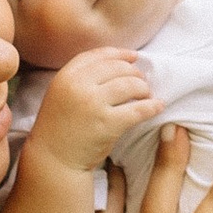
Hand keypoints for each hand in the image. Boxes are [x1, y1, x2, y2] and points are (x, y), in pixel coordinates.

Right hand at [29, 45, 159, 176]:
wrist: (54, 159)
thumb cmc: (61, 127)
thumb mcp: (62, 93)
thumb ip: (83, 78)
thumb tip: (121, 61)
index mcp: (66, 76)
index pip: (98, 55)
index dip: (119, 53)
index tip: (133, 56)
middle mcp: (78, 86)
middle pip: (117, 68)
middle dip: (134, 73)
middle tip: (142, 82)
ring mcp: (93, 104)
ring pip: (130, 85)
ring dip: (143, 88)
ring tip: (146, 95)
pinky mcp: (107, 124)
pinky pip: (138, 110)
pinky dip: (152, 107)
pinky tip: (158, 106)